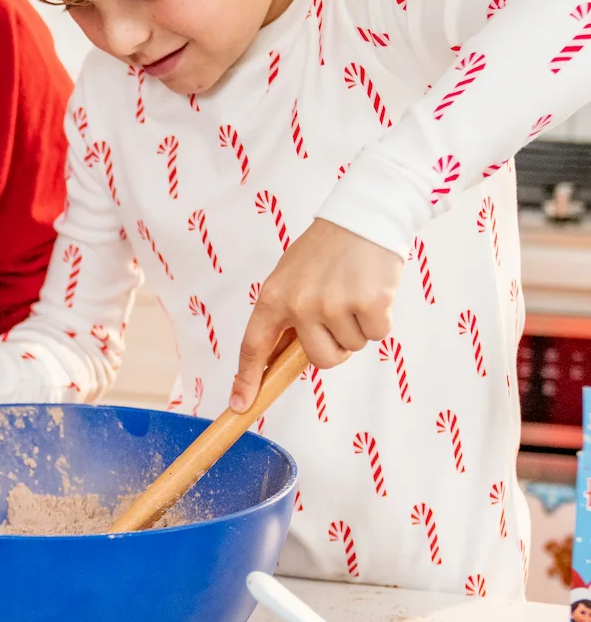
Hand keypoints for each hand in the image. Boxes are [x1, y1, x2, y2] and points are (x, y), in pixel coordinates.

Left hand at [231, 218, 401, 412]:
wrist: (364, 216)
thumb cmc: (327, 249)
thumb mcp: (292, 278)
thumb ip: (286, 315)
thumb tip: (284, 357)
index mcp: (273, 297)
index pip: (254, 346)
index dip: (247, 379)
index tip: (241, 405)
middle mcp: (299, 304)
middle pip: (320, 359)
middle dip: (335, 346)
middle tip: (340, 312)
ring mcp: (333, 305)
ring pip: (350, 348)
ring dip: (358, 327)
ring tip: (354, 291)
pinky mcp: (368, 304)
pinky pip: (377, 335)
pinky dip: (381, 319)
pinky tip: (374, 290)